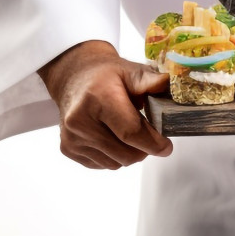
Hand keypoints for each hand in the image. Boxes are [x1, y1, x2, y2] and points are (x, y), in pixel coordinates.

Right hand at [38, 40, 172, 169]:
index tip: (167, 147)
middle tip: (152, 137)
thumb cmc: (107, 75)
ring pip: (115, 163)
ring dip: (130, 154)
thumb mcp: (131, 70)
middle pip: (125, 153)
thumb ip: (150, 81)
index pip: (130, 132)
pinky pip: (102, 165)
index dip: (152, 143)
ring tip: (132, 133)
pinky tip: (115, 137)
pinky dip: (115, 156)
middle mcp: (81, 120)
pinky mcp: (68, 149)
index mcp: (99, 98)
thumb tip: (167, 84)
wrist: (76, 78)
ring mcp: (72, 137)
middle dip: (145, 149)